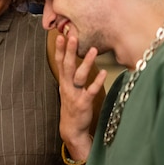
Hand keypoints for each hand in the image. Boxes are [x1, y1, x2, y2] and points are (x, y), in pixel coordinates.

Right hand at [55, 35, 105, 153]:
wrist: (72, 129)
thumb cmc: (72, 106)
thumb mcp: (68, 89)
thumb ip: (71, 75)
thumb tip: (74, 61)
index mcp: (63, 82)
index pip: (59, 62)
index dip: (59, 49)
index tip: (60, 35)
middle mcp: (67, 86)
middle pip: (67, 65)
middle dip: (68, 50)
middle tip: (71, 36)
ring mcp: (75, 94)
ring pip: (79, 76)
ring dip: (85, 62)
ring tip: (93, 49)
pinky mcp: (83, 103)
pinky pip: (90, 90)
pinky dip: (97, 81)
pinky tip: (104, 72)